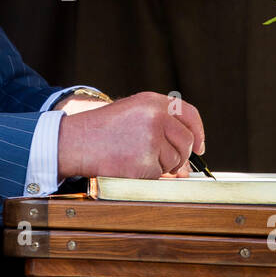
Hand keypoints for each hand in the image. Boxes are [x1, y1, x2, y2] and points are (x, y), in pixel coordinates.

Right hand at [57, 91, 205, 178]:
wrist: (76, 141)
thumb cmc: (102, 129)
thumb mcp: (133, 113)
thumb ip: (161, 127)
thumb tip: (188, 163)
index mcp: (153, 101)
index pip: (189, 115)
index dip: (198, 132)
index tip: (200, 147)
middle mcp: (156, 117)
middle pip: (186, 142)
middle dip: (180, 156)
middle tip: (164, 161)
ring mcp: (151, 139)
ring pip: (174, 161)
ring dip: (161, 166)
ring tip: (135, 156)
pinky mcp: (145, 161)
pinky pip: (160, 175)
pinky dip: (148, 175)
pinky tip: (130, 164)